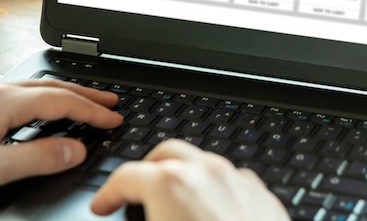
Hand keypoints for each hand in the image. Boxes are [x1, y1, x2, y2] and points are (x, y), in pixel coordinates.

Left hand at [0, 79, 121, 185]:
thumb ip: (37, 159)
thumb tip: (77, 152)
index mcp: (7, 101)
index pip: (62, 101)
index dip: (92, 111)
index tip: (114, 119)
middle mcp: (1, 93)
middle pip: (53, 88)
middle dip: (87, 96)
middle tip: (111, 102)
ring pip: (38, 89)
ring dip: (67, 95)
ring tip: (85, 101)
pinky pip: (25, 96)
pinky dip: (46, 100)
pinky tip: (45, 110)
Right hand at [91, 139, 288, 220]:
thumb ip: (141, 219)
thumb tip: (138, 217)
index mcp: (172, 185)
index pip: (126, 176)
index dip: (107, 193)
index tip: (103, 205)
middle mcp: (207, 173)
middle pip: (167, 154)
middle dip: (146, 171)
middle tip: (134, 193)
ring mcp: (238, 180)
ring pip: (203, 162)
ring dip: (182, 175)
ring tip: (170, 203)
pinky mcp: (262, 195)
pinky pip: (232, 180)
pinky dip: (214, 188)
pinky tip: (209, 211)